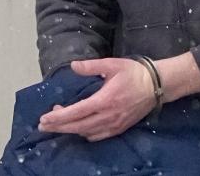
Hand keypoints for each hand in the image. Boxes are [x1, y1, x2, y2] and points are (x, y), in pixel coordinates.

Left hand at [38, 58, 155, 141]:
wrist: (157, 85)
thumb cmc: (134, 73)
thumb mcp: (112, 64)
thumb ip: (91, 66)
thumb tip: (73, 66)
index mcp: (105, 100)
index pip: (77, 112)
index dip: (59, 117)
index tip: (44, 118)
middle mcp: (108, 116)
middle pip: (78, 126)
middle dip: (59, 127)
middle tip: (42, 126)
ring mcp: (114, 124)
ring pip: (87, 132)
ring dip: (70, 130)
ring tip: (57, 125)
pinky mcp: (119, 128)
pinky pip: (98, 136)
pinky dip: (85, 134)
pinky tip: (78, 129)